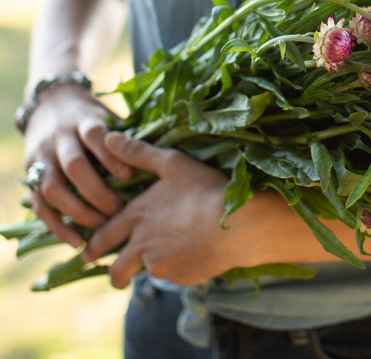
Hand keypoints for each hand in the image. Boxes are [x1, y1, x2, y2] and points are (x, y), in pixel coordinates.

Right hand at [24, 88, 131, 246]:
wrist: (51, 103)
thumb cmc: (92, 116)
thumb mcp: (109, 116)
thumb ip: (128, 134)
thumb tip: (161, 153)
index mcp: (84, 120)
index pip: (96, 136)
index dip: (112, 156)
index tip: (130, 176)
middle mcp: (60, 138)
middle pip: (75, 165)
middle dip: (97, 191)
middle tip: (120, 209)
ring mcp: (41, 157)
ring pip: (53, 187)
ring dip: (78, 211)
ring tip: (102, 226)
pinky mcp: (29, 175)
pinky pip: (39, 206)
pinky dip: (57, 226)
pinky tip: (77, 241)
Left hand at [82, 133, 249, 288]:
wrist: (238, 226)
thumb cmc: (205, 189)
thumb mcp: (172, 163)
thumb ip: (139, 152)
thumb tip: (109, 137)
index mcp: (137, 217)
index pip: (104, 237)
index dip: (93, 247)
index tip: (87, 255)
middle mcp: (143, 246)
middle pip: (118, 270)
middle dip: (115, 275)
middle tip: (117, 277)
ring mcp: (163, 266)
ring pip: (150, 271)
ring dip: (155, 265)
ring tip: (173, 252)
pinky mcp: (183, 278)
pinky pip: (176, 274)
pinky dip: (180, 267)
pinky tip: (197, 252)